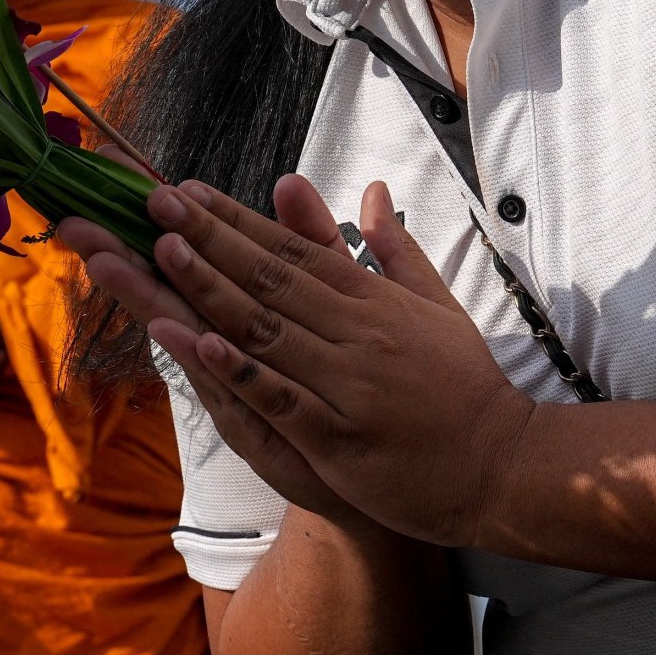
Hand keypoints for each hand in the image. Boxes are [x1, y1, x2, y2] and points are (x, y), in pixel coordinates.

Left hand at [56, 174, 536, 546]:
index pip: (293, 250)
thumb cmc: (463, 385)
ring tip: (160, 252)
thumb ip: (393, 249)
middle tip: (155, 201)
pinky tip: (196, 342)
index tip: (187, 192)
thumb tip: (370, 189)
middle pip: (270, 278)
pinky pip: (280, 398)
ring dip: (210, 289)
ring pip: (266, 329)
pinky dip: (238, 368)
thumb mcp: (432, 304)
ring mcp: (348, 384)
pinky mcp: (340, 438)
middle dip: (208, 238)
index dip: (236, 220)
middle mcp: (357, 333)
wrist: (501, 465)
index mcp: (373, 300)